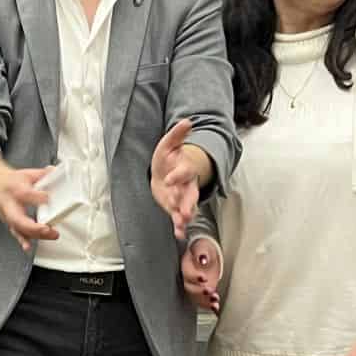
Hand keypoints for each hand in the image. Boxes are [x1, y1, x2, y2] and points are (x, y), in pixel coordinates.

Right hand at [0, 166, 58, 252]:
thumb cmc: (13, 183)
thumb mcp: (27, 174)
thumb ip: (42, 174)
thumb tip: (54, 171)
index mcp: (13, 188)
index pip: (24, 193)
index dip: (37, 196)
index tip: (49, 198)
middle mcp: (9, 204)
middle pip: (19, 218)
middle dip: (33, 226)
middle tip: (47, 228)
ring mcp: (9, 216)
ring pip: (19, 229)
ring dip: (34, 235)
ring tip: (49, 234)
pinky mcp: (12, 224)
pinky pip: (17, 234)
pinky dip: (23, 241)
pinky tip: (28, 247)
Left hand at [149, 118, 203, 239]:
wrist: (166, 172)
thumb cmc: (168, 158)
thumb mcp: (169, 144)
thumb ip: (177, 134)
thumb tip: (186, 121)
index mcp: (184, 169)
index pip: (183, 172)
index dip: (177, 175)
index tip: (169, 179)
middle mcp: (186, 186)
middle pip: (189, 195)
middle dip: (187, 203)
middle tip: (184, 212)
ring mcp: (183, 198)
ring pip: (187, 208)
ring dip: (185, 216)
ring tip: (182, 224)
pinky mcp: (176, 208)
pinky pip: (179, 218)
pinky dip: (180, 226)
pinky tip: (179, 234)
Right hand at [181, 237, 222, 311]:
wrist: (204, 254)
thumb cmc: (202, 250)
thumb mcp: (202, 247)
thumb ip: (201, 252)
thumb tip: (202, 259)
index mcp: (184, 266)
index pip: (186, 273)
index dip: (194, 277)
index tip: (204, 278)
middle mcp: (186, 278)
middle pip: (188, 288)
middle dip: (199, 291)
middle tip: (209, 290)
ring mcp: (193, 286)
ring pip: (195, 297)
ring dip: (204, 300)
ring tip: (215, 301)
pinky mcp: (199, 293)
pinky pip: (201, 301)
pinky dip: (209, 305)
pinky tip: (215, 307)